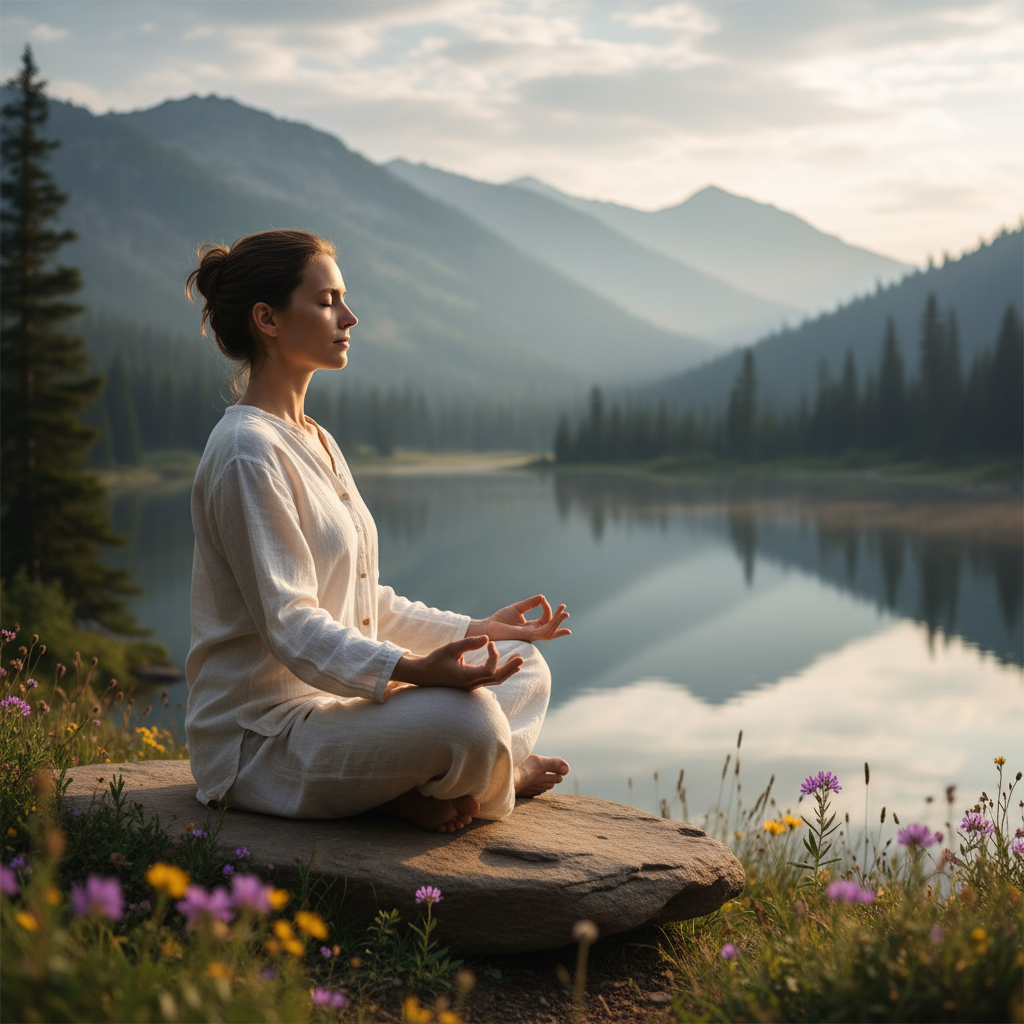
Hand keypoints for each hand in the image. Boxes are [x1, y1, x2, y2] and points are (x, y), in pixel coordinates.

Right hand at [391, 634, 523, 690]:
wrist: (423, 674)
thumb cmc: (435, 660)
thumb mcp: (451, 648)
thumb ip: (469, 643)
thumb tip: (487, 638)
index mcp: (466, 677)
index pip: (489, 669)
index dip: (494, 655)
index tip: (490, 642)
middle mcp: (471, 684)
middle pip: (497, 679)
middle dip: (510, 668)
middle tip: (522, 656)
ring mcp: (471, 686)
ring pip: (495, 681)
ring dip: (507, 671)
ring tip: (519, 661)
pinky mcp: (471, 684)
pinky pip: (489, 680)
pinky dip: (500, 673)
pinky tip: (507, 667)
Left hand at [466, 594, 570, 643]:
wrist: (489, 626)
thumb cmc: (500, 619)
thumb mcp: (518, 608)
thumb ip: (530, 604)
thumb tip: (542, 597)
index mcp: (531, 627)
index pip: (545, 619)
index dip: (547, 609)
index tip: (544, 600)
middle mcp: (532, 632)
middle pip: (550, 628)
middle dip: (559, 621)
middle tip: (566, 612)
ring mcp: (530, 635)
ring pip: (549, 631)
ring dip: (558, 622)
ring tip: (565, 613)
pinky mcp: (527, 635)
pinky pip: (542, 631)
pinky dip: (551, 625)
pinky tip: (556, 619)